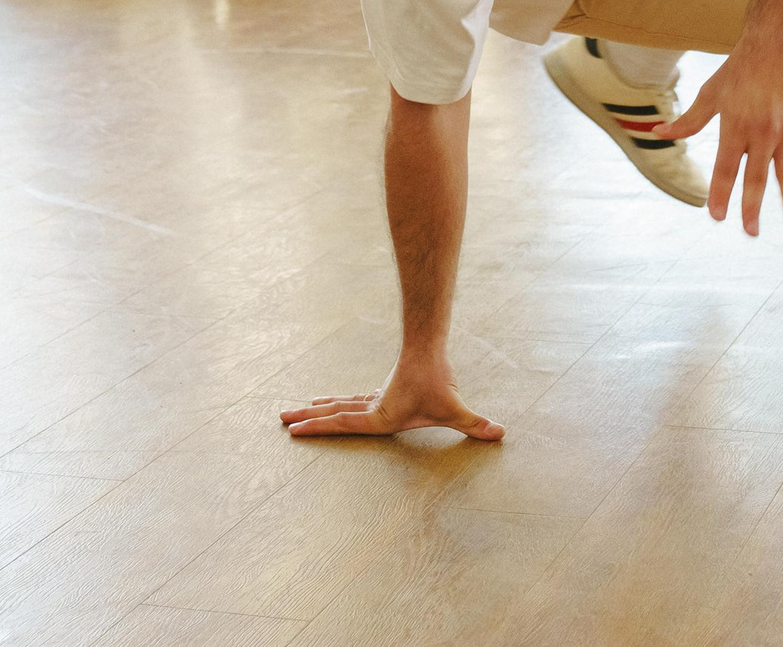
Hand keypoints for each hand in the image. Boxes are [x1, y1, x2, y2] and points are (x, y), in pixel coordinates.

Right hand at [279, 362, 504, 441]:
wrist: (430, 349)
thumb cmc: (439, 384)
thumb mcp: (456, 410)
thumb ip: (475, 424)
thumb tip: (501, 434)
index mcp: (380, 417)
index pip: (344, 424)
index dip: (318, 428)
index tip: (294, 429)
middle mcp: (372, 408)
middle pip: (333, 413)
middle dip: (308, 419)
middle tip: (281, 420)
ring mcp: (374, 399)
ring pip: (338, 405)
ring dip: (316, 410)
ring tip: (292, 412)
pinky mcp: (380, 394)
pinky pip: (349, 401)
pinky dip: (334, 405)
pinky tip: (327, 404)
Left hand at [653, 36, 782, 234]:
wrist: (775, 46)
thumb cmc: (738, 71)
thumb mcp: (710, 94)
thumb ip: (689, 121)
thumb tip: (659, 132)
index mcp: (735, 127)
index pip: (725, 169)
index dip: (720, 194)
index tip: (716, 216)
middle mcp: (761, 133)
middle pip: (756, 178)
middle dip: (752, 208)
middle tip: (750, 232)